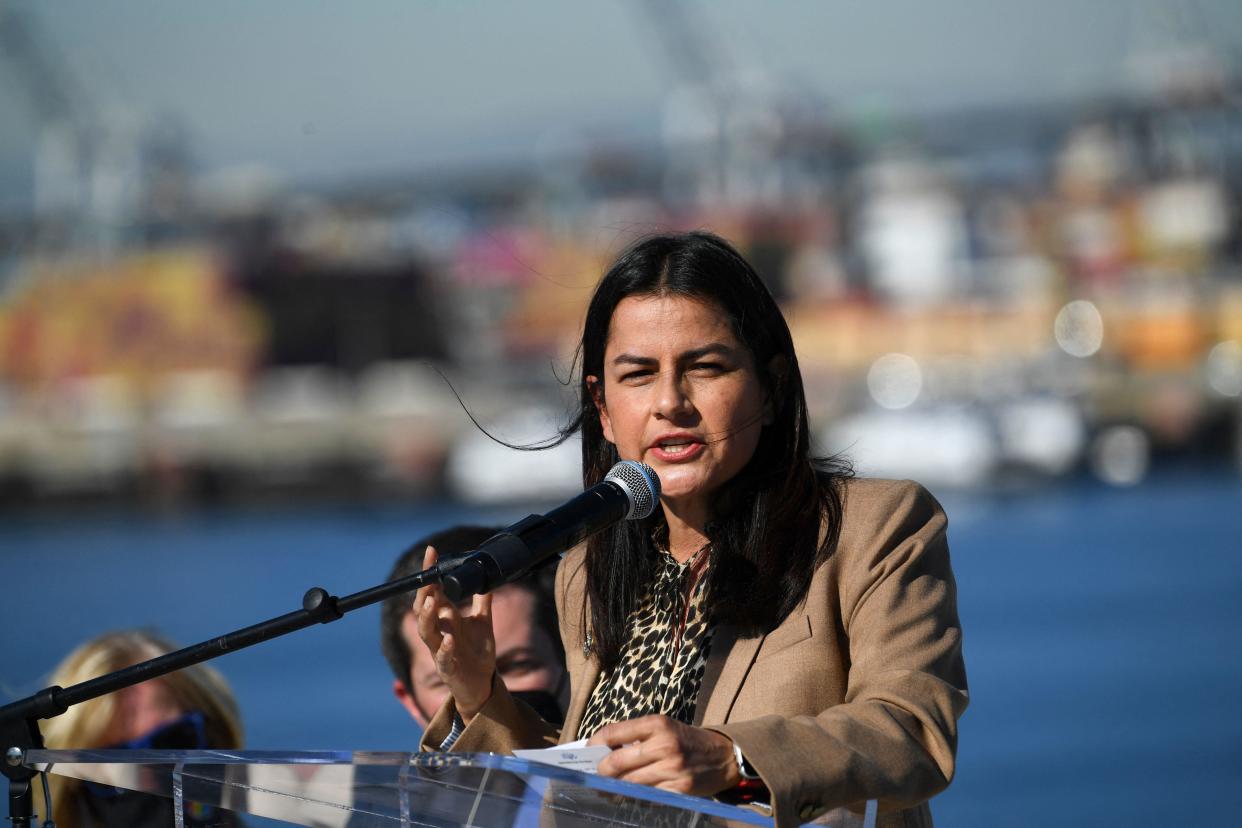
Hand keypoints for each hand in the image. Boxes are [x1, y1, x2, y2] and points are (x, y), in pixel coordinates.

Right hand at [413, 546, 495, 721]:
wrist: (483, 684)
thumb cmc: (477, 652)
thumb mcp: (483, 621)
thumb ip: (482, 600)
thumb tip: (486, 576)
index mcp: (445, 619)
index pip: (432, 591)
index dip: (430, 573)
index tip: (432, 552)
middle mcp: (439, 632)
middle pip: (423, 609)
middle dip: (425, 592)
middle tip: (430, 576)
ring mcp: (441, 650)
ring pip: (427, 632)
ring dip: (427, 616)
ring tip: (432, 600)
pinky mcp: (449, 669)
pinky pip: (443, 659)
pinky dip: (445, 649)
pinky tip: (450, 640)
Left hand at [587, 715, 741, 796]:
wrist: (723, 756)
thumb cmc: (687, 740)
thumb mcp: (664, 727)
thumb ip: (637, 736)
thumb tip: (604, 750)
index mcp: (657, 724)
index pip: (614, 732)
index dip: (595, 743)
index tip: (590, 749)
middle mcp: (663, 745)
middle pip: (616, 762)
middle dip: (601, 771)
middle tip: (596, 774)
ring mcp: (671, 769)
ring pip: (628, 784)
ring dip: (613, 788)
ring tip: (606, 788)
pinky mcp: (678, 790)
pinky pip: (645, 798)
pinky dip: (634, 798)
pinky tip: (630, 795)